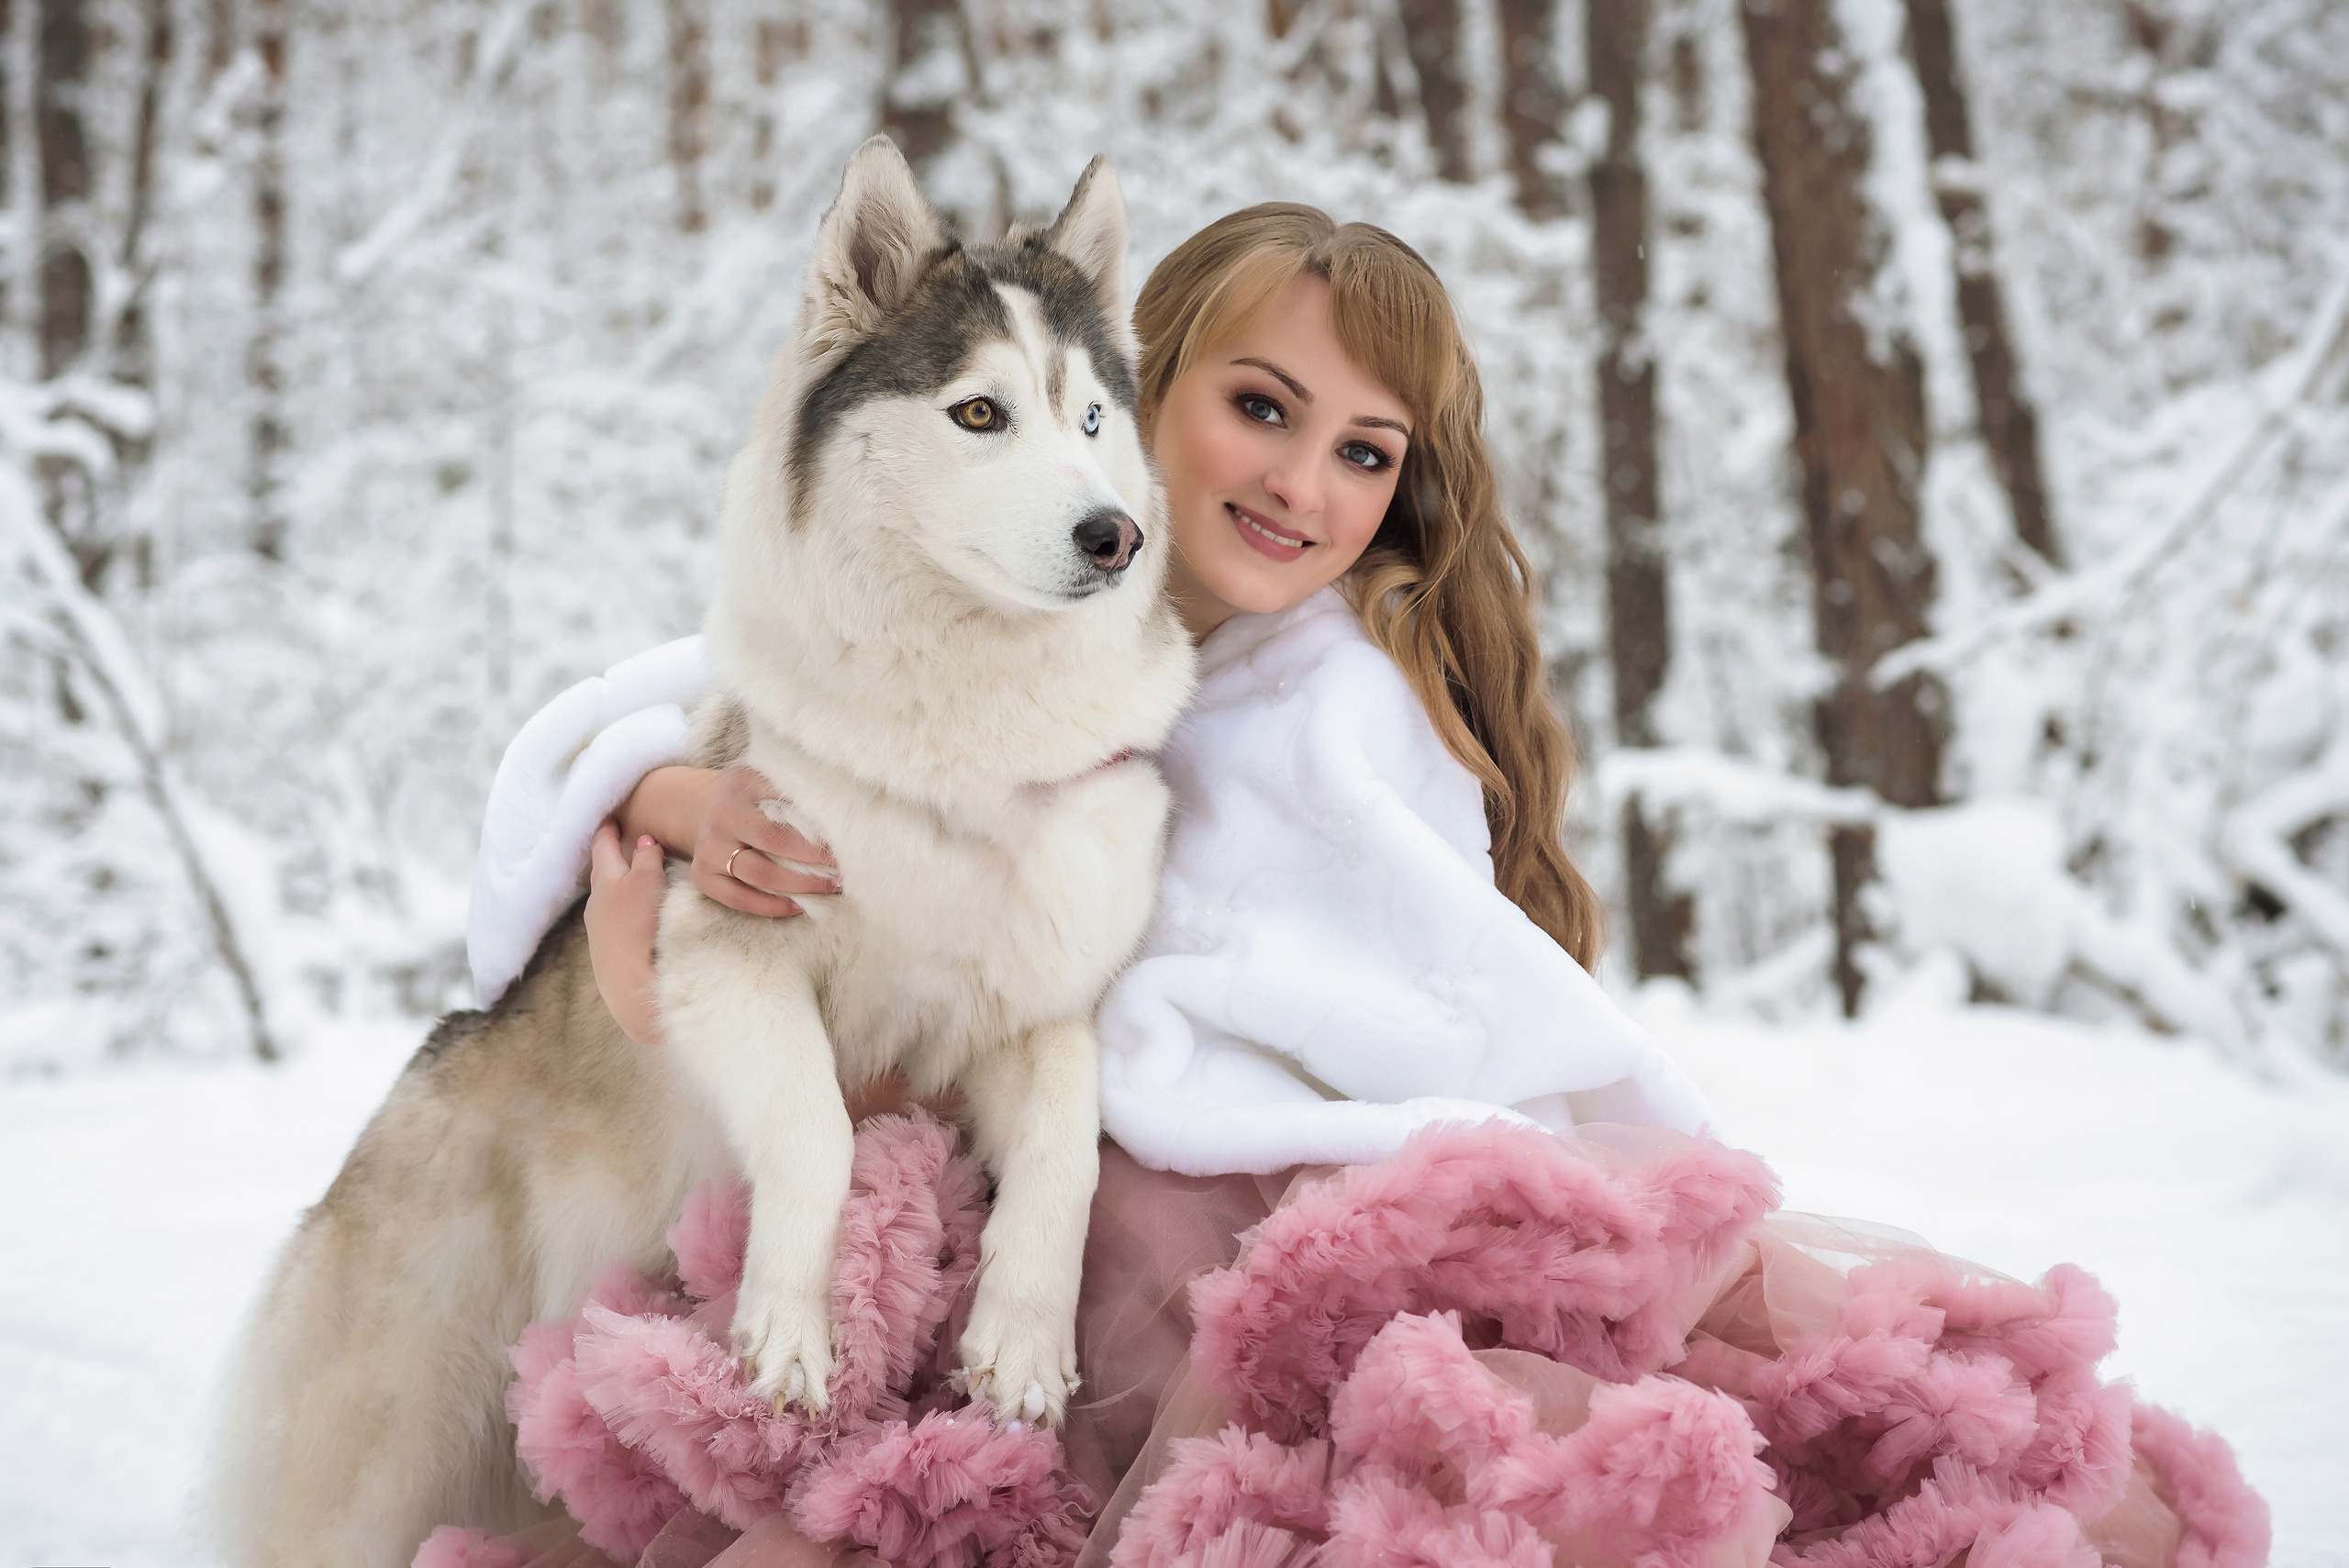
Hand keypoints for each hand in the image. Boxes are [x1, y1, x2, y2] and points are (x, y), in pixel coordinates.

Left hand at [587, 821, 666, 1043]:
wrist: (630, 985)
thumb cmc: (638, 926)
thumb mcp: (647, 882)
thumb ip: (647, 858)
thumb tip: (644, 841)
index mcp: (605, 880)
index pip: (603, 846)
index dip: (608, 830)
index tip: (611, 818)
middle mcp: (596, 903)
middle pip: (603, 872)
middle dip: (611, 857)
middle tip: (620, 843)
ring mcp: (599, 930)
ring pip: (608, 898)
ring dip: (619, 885)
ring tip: (632, 878)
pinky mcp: (608, 952)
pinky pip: (614, 919)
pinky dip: (623, 909)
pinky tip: (635, 917)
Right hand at [693, 764, 839, 917]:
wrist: (696, 806)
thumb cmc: (748, 795)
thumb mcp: (766, 776)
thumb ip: (795, 786)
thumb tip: (846, 810)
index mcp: (743, 783)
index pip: (787, 800)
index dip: (820, 820)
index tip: (850, 834)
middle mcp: (723, 815)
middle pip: (775, 841)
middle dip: (816, 857)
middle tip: (847, 865)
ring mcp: (709, 848)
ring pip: (760, 874)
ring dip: (802, 884)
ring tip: (832, 886)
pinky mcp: (702, 876)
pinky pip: (739, 899)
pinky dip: (772, 906)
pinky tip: (799, 905)